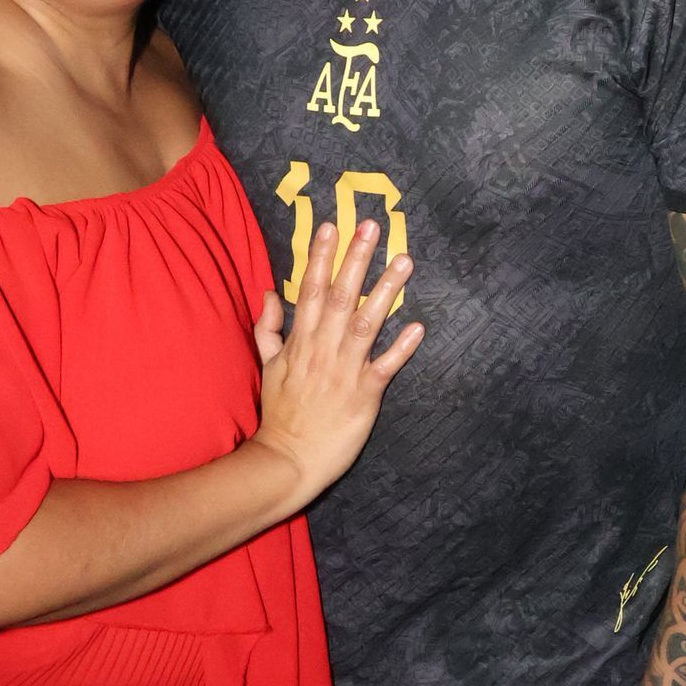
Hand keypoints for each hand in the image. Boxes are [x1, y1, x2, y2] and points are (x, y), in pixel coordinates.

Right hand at [251, 222, 422, 505]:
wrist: (288, 459)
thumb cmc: (280, 413)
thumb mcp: (266, 366)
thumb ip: (269, 329)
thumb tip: (270, 294)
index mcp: (300, 340)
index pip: (309, 289)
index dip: (320, 256)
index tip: (331, 226)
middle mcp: (323, 348)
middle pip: (340, 295)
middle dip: (356, 259)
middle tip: (372, 227)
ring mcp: (345, 370)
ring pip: (367, 322)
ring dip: (386, 290)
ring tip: (404, 261)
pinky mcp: (365, 394)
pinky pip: (386, 365)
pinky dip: (402, 347)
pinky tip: (418, 326)